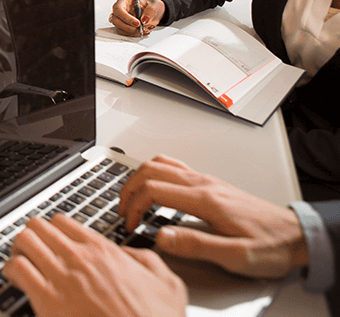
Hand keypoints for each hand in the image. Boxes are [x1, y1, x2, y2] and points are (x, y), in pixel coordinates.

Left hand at [3, 215, 186, 316]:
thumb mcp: (168, 284)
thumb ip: (146, 260)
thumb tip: (128, 253)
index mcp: (104, 252)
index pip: (63, 221)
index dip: (53, 229)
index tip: (51, 240)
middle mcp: (79, 258)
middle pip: (38, 226)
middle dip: (32, 235)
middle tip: (32, 249)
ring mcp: (61, 277)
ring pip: (23, 240)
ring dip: (18, 248)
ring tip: (20, 260)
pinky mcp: (46, 300)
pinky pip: (16, 268)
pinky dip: (10, 270)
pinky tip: (16, 279)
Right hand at [110, 0, 164, 36]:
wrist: (155, 13)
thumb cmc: (152, 6)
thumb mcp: (156, 5)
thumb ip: (151, 11)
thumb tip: (144, 19)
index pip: (118, 9)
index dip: (126, 17)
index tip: (137, 23)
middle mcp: (120, 9)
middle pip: (116, 20)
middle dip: (129, 27)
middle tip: (140, 29)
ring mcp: (121, 18)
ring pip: (119, 28)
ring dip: (133, 32)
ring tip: (145, 29)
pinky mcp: (123, 26)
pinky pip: (125, 33)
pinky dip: (135, 34)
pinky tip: (143, 31)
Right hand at [118, 155, 308, 278]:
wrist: (297, 236)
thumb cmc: (270, 246)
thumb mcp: (235, 256)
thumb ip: (196, 246)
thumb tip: (161, 236)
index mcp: (206, 200)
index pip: (154, 190)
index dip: (134, 205)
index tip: (131, 224)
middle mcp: (204, 184)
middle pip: (151, 170)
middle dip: (128, 188)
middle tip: (122, 210)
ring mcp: (207, 181)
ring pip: (161, 164)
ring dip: (139, 178)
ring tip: (132, 199)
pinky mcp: (211, 184)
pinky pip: (173, 167)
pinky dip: (154, 175)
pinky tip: (155, 191)